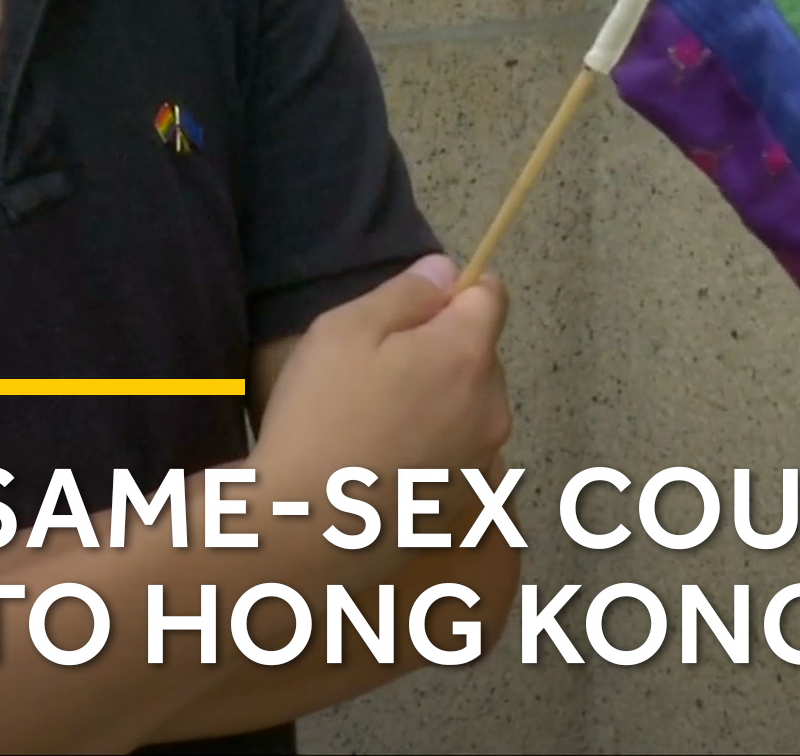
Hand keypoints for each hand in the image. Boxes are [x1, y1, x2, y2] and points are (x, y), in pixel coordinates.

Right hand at [250, 255, 511, 575]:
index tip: (411, 313)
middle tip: (376, 374)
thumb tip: (446, 271)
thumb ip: (406, 293)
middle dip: (442, 351)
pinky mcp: (470, 500)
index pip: (491, 295)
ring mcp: (486, 458)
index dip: (453, 293)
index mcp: (468, 354)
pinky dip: (434, 448)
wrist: (306, 528)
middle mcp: (493, 405)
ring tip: (376, 424)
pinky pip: (461, 451)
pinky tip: (385, 463)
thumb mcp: (344, 331)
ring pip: (472, 405)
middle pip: (481, 354)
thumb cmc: (319, 417)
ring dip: (440, 402)